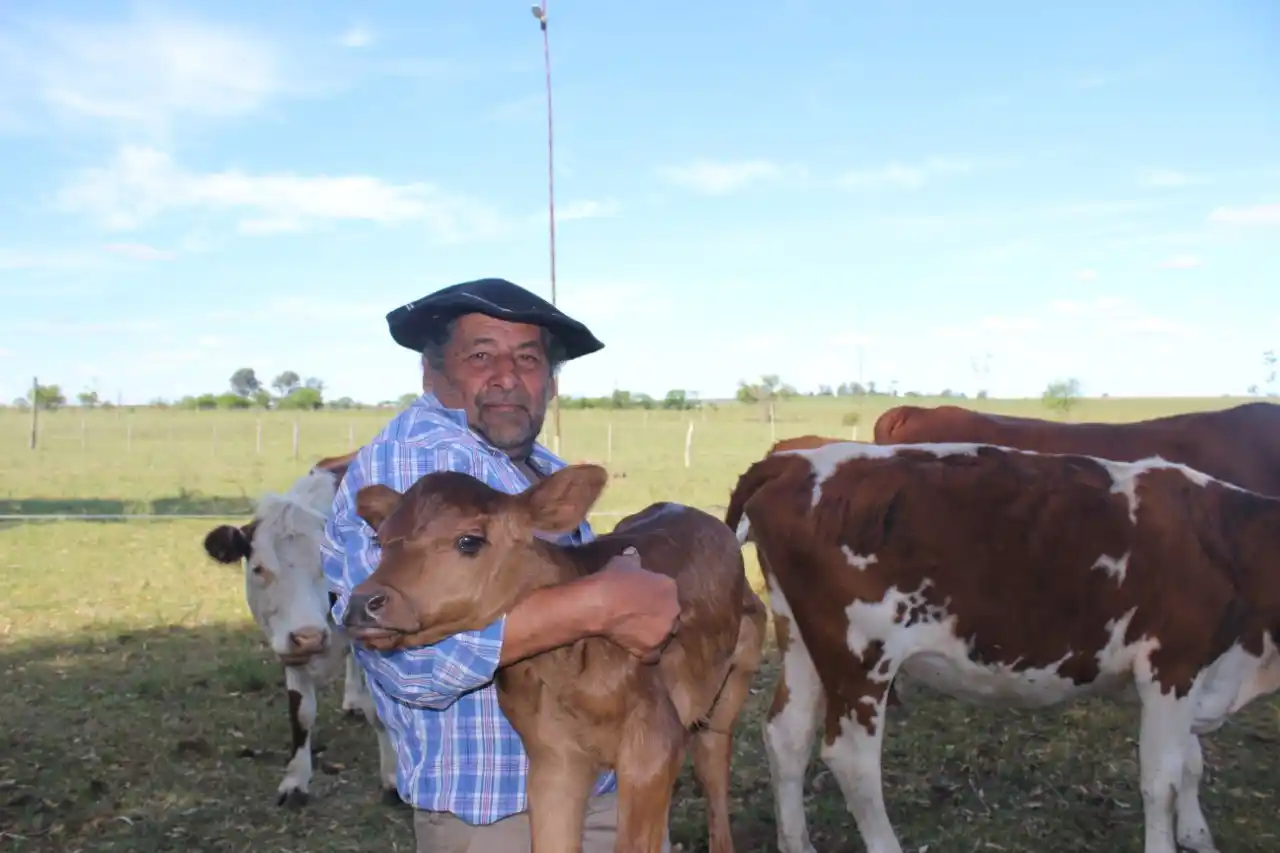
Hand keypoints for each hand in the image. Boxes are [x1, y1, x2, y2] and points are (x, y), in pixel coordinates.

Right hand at [591, 546, 680, 662]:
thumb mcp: (624, 561)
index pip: (669, 594)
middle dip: (660, 616)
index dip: (657, 597)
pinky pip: (654, 656)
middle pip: (671, 616)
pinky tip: (639, 650)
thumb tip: (633, 552)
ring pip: (665, 636)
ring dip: (655, 635)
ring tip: (639, 633)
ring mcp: (663, 632)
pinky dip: (648, 654)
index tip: (645, 599)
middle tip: (642, 616)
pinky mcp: (651, 649)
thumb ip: (633, 559)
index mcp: (670, 587)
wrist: (601, 603)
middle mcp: (673, 610)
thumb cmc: (613, 579)